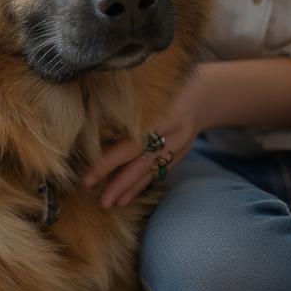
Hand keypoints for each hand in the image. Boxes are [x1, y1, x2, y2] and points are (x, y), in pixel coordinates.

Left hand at [83, 71, 205, 208]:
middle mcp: (175, 133)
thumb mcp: (145, 90)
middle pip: (143, 162)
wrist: (203, 92)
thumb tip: (87, 125)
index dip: (110, 161)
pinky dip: (142, 184)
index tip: (88, 177)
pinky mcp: (182, 153)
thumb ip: (123, 107)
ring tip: (111, 203)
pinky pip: (160, 171)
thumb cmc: (164, 87)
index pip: (133, 143)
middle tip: (100, 202)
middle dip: (120, 183)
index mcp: (163, 113)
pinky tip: (127, 196)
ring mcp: (181, 145)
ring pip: (152, 170)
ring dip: (131, 189)